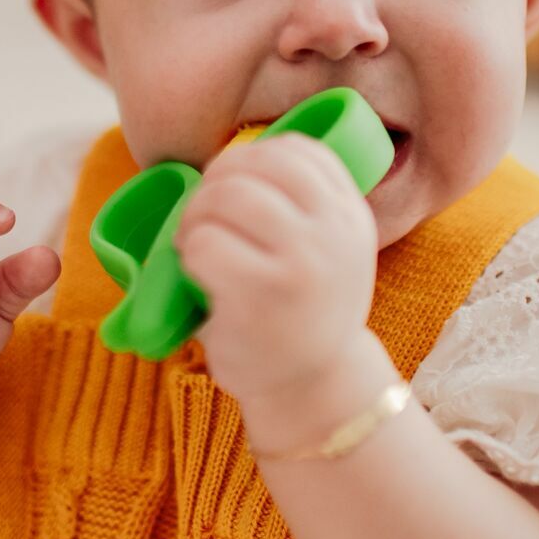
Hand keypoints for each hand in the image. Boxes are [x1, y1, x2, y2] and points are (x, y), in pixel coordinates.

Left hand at [174, 134, 378, 400]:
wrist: (310, 388)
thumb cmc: (301, 313)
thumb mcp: (328, 250)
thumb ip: (302, 204)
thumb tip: (231, 161)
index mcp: (350, 215)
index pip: (299, 150)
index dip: (253, 158)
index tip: (236, 188)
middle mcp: (334, 232)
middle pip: (256, 165)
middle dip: (214, 185)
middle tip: (203, 220)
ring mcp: (302, 262)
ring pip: (227, 195)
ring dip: (195, 216)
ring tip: (195, 246)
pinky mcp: (261, 294)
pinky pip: (204, 242)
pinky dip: (187, 253)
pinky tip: (197, 277)